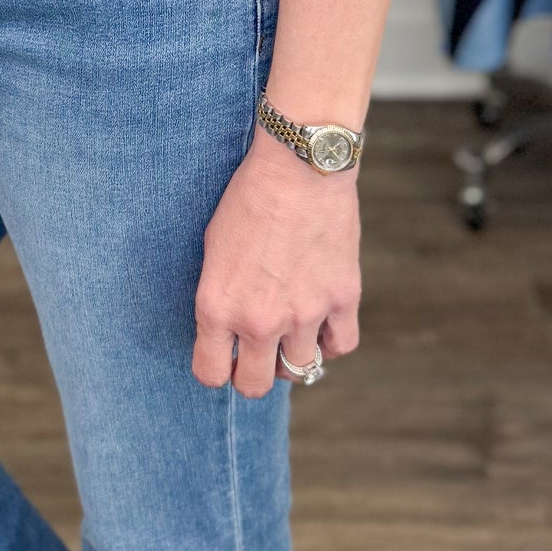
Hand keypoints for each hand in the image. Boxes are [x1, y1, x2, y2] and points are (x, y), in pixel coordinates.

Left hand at [192, 128, 360, 395]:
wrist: (298, 165)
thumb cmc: (248, 197)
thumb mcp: (213, 246)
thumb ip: (219, 296)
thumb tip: (226, 330)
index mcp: (218, 306)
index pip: (209, 374)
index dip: (216, 367)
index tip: (223, 354)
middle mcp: (260, 320)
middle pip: (254, 385)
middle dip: (252, 373)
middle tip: (256, 351)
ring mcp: (304, 313)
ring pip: (300, 371)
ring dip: (292, 355)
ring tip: (290, 329)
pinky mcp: (342, 299)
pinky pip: (339, 346)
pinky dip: (330, 340)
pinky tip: (322, 321)